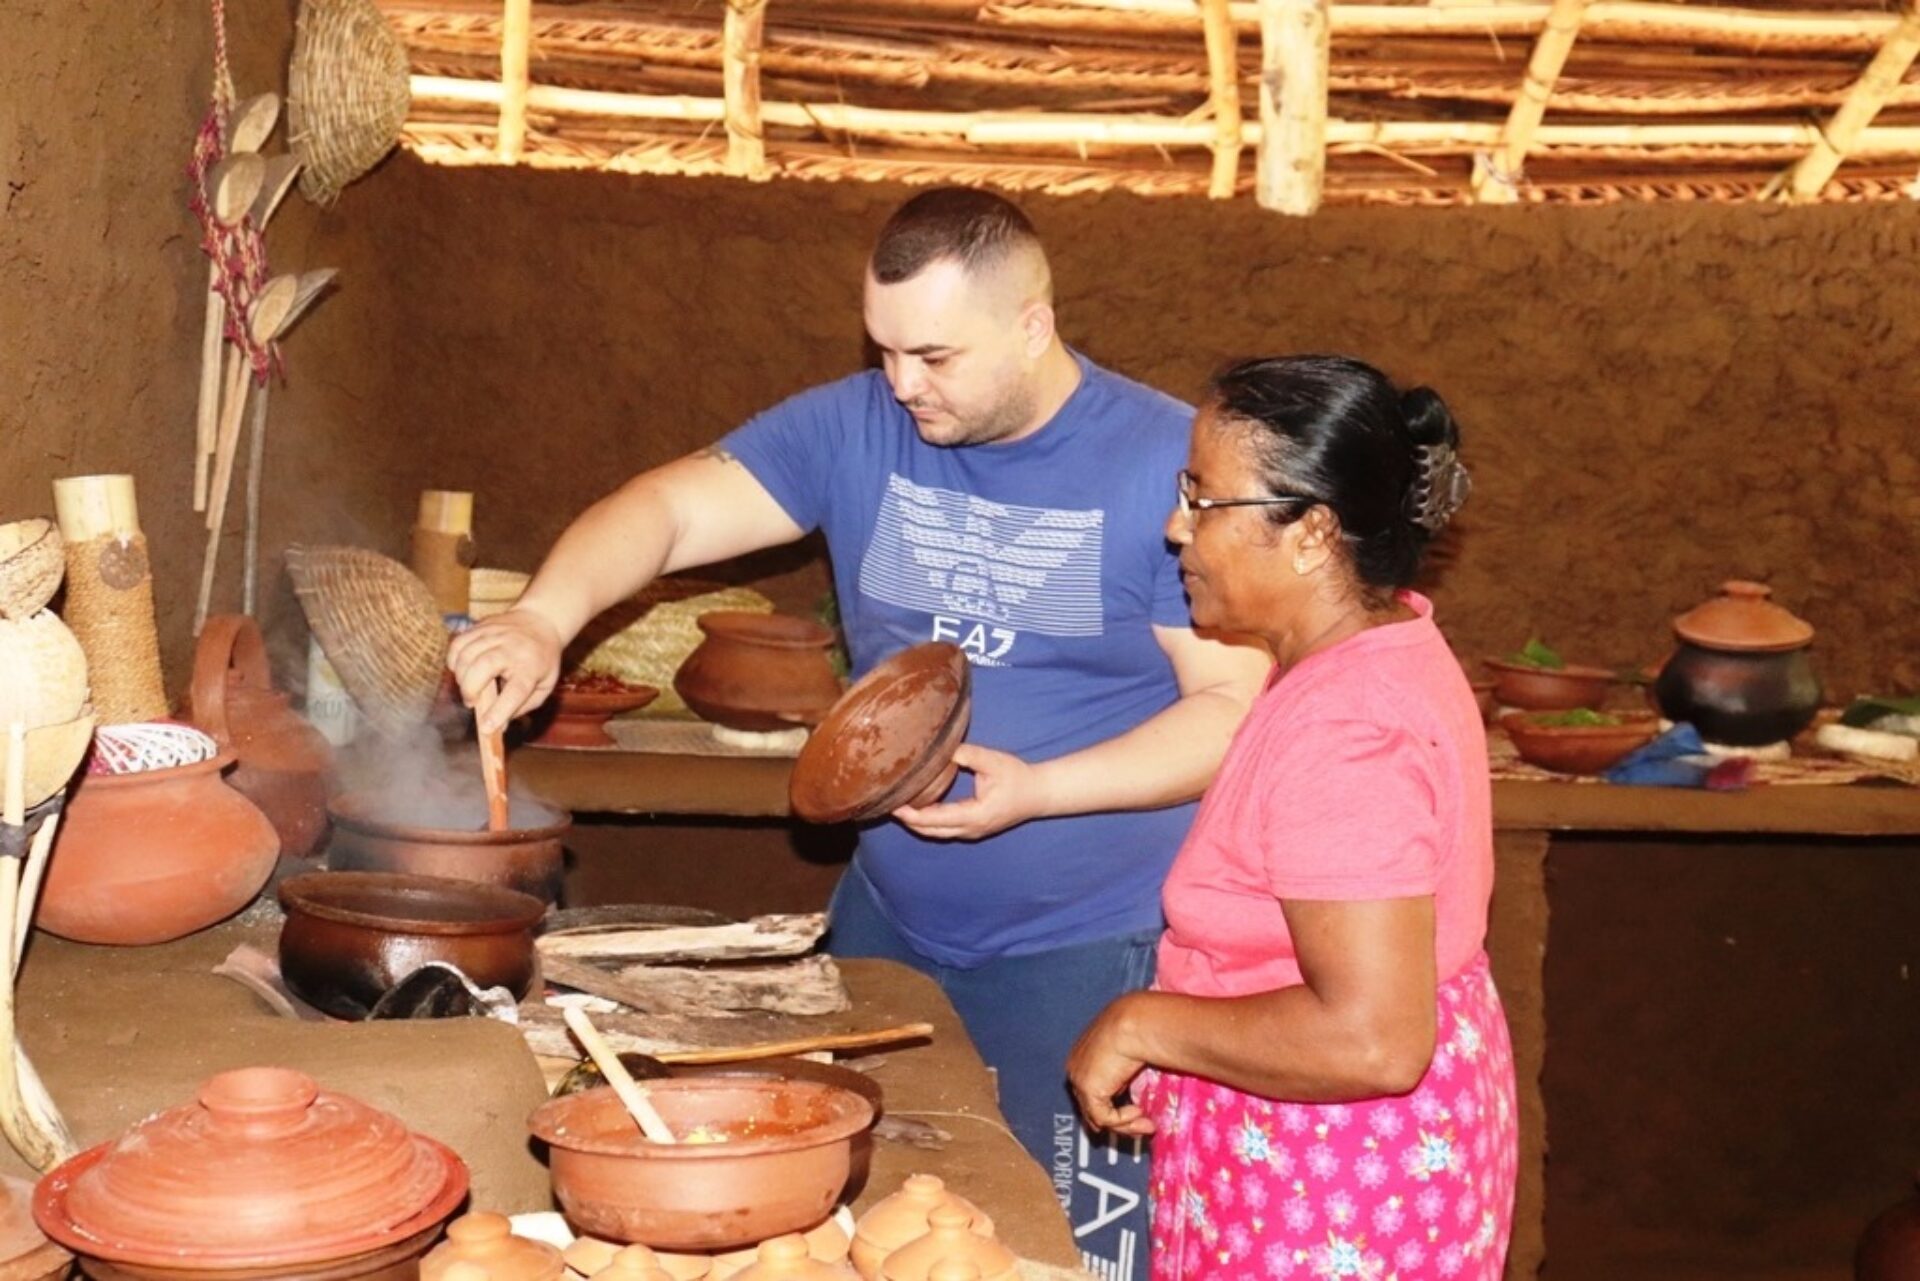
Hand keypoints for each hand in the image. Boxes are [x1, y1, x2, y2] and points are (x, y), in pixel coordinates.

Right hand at [447, 607, 564, 733]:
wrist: (541, 621)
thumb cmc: (542, 660)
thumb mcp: (544, 686)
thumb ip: (523, 706)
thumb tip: (499, 726)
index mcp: (531, 666)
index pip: (515, 691)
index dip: (499, 711)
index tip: (486, 727)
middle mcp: (512, 648)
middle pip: (483, 666)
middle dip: (471, 689)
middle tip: (472, 702)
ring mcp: (494, 634)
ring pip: (466, 655)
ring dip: (461, 678)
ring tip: (469, 688)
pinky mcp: (480, 627)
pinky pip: (457, 644)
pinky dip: (454, 660)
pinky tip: (462, 670)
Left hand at [891, 744, 1050, 840]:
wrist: (1039, 794)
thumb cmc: (1018, 777)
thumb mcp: (993, 761)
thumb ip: (968, 754)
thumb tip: (944, 749)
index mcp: (975, 815)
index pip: (935, 819)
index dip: (911, 814)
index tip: (894, 804)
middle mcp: (971, 828)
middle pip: (930, 831)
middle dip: (908, 820)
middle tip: (888, 803)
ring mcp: (972, 831)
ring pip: (936, 833)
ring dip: (917, 822)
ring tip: (899, 806)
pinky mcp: (974, 828)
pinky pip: (945, 829)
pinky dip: (929, 821)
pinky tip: (919, 807)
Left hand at [1068, 994, 1156, 1135]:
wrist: (1136, 1022)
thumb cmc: (1139, 1029)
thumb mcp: (1130, 1055)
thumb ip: (1126, 1076)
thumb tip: (1137, 1098)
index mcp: (1083, 1055)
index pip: (1091, 1090)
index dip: (1114, 1107)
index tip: (1137, 1113)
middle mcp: (1076, 1067)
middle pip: (1092, 1106)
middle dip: (1119, 1122)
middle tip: (1144, 1127)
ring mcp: (1078, 1078)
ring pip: (1098, 1116)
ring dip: (1126, 1126)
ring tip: (1148, 1126)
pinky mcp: (1087, 1089)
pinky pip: (1104, 1118)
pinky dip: (1124, 1121)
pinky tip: (1140, 1112)